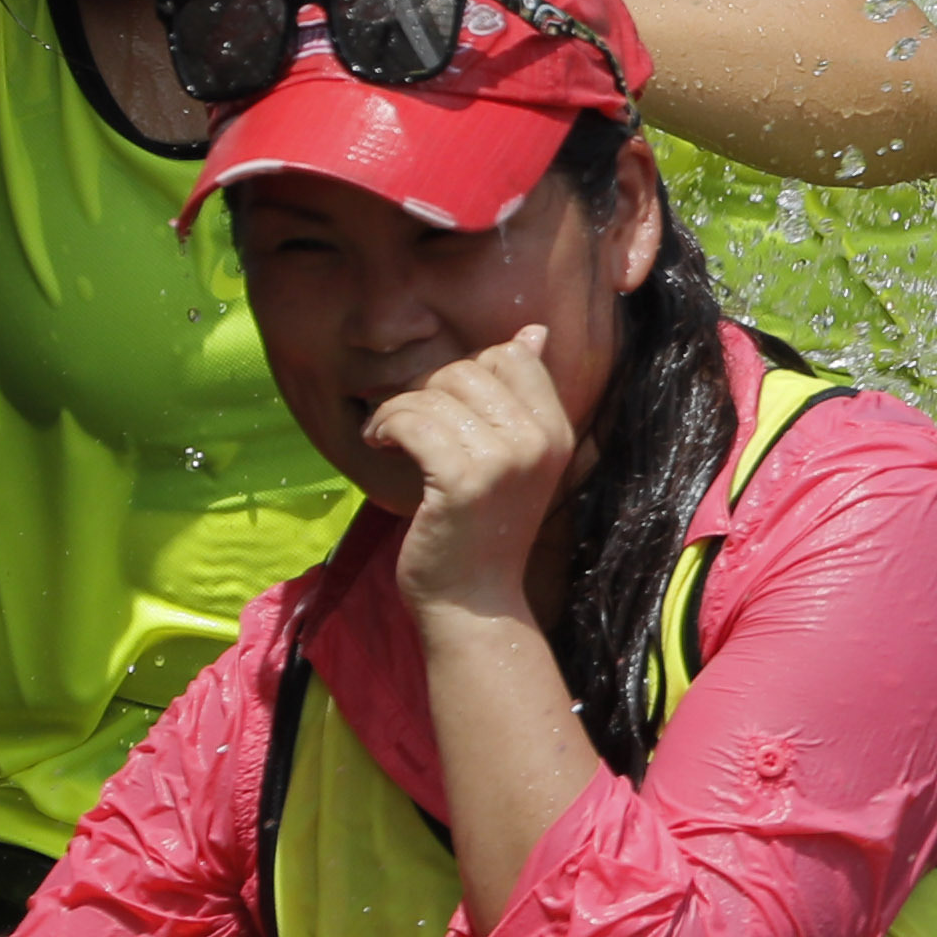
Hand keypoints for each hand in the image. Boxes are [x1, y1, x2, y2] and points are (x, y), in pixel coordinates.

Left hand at [373, 331, 577, 617]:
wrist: (474, 605)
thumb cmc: (485, 532)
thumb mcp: (517, 460)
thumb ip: (522, 397)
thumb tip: (534, 331)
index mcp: (557, 432)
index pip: (512, 356)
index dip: (467, 372)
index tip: (445, 407)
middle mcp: (538, 441)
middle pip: (468, 369)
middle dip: (427, 390)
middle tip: (409, 425)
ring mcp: (503, 461)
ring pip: (434, 392)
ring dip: (398, 409)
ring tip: (390, 437)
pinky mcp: (462, 482)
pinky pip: (412, 421)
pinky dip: (385, 426)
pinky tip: (379, 444)